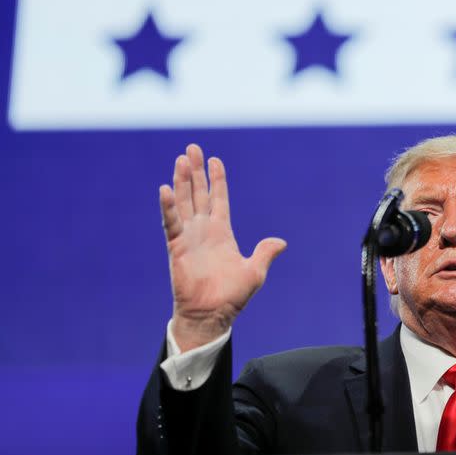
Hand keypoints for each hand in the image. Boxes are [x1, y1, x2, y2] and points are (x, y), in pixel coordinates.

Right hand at [159, 144, 286, 350]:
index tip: (215, 160)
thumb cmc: (232, 297)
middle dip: (196, 171)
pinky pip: (172, 223)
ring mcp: (189, 237)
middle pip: (198, 194)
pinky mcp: (177, 247)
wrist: (212, 316)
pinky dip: (169, 206)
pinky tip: (166, 189)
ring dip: (182, 181)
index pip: (219, 199)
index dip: (217, 180)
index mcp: (221, 233)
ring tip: (181, 159)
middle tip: (192, 148)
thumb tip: (280, 242)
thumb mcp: (255, 272)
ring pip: (184, 202)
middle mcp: (203, 231)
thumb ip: (265, 253)